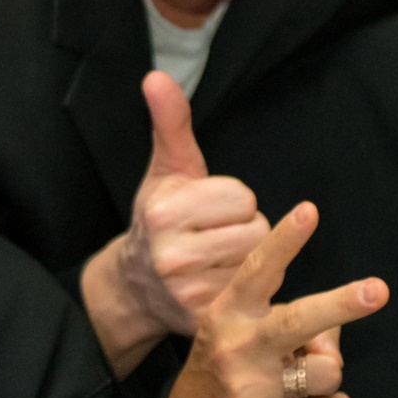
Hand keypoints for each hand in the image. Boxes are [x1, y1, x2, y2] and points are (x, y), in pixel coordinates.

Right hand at [80, 72, 269, 371]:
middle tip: (215, 237)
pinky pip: (259, 295)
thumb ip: (170, 123)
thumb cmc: (162, 217)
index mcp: (163, 210)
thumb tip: (155, 76)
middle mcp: (171, 254)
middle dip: (244, 230)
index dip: (233, 200)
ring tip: (218, 260)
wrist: (136, 284)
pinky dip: (251, 290)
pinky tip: (227, 288)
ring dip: (249, 259)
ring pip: (261, 262)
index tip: (209, 210)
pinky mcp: (204, 321)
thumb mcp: (166, 169)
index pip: (242, 196)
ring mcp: (187, 292)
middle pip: (256, 230)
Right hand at [165, 201, 387, 397]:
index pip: (259, 269)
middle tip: (379, 289)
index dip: (285, 240)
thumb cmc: (229, 367)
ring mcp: (248, 388)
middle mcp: (237, 346)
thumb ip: (292, 318)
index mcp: (229, 312)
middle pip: (299, 320)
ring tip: (302, 382)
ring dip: (328, 377)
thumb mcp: (245, 332)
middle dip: (342, 304)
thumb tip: (338, 323)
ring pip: (327, 371)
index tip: (309, 211)